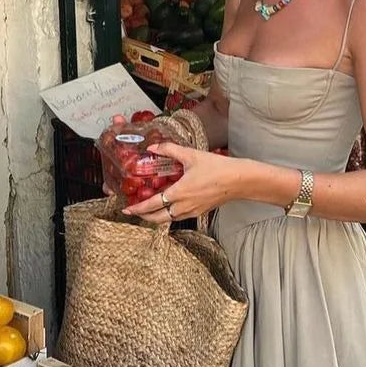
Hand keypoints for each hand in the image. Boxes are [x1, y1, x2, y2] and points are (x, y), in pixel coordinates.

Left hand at [123, 142, 240, 223]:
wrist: (238, 180)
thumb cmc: (216, 167)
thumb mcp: (191, 155)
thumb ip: (170, 150)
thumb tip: (153, 147)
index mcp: (179, 193)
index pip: (152, 205)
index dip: (138, 208)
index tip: (127, 209)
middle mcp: (183, 206)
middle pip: (157, 218)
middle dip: (144, 217)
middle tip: (134, 212)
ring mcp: (192, 211)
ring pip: (168, 219)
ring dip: (156, 217)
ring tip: (148, 211)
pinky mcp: (199, 211)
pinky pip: (179, 217)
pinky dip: (169, 215)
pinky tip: (168, 207)